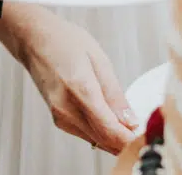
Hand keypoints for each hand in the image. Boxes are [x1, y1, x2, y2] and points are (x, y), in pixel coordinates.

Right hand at [0, 4, 138, 151]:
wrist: (33, 39)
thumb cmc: (64, 41)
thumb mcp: (99, 60)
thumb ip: (115, 94)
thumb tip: (130, 121)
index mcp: (80, 90)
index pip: (110, 130)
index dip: (131, 140)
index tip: (148, 137)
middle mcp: (67, 109)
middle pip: (104, 140)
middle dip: (127, 141)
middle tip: (145, 131)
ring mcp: (60, 116)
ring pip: (96, 141)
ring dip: (115, 138)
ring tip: (131, 124)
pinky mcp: (59, 119)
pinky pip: (87, 134)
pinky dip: (102, 133)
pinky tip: (111, 121)